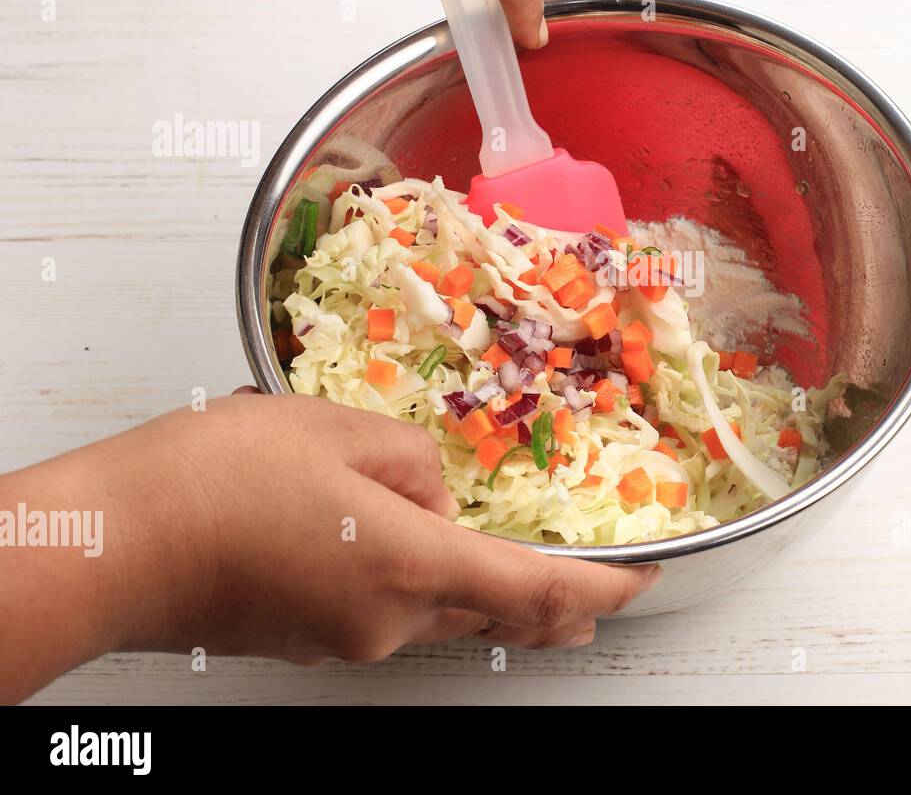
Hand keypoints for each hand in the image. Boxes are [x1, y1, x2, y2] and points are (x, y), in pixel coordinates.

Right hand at [0, 392, 657, 700]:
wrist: (110, 544)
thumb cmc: (215, 479)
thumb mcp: (338, 429)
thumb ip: (414, 462)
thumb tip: (435, 495)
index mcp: (410, 565)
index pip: (538, 591)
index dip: (601, 588)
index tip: (642, 579)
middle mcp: (388, 620)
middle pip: (491, 605)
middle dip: (544, 593)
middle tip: (587, 578)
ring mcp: (346, 638)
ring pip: (434, 603)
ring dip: (463, 571)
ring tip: (455, 526)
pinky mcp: (309, 639)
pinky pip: (383, 606)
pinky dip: (403, 573)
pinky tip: (368, 530)